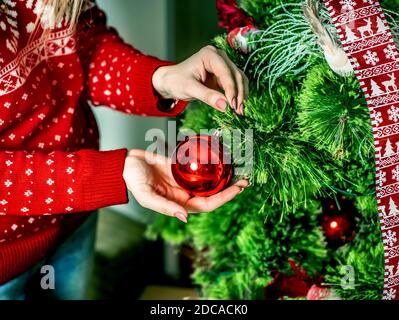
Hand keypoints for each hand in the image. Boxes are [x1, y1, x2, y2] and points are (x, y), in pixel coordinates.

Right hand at [123, 149, 248, 222]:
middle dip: (230, 188)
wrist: (126, 164)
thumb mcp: (147, 196)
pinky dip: (211, 163)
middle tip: (246, 179)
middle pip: (213, 193)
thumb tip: (185, 218)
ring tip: (238, 168)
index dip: (225, 198)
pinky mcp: (182, 167)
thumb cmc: (133, 181)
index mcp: (180, 203)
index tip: (239, 188)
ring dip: (223, 176)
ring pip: (209, 180)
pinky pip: (200, 165)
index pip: (208, 204)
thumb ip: (166, 207)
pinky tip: (221, 157)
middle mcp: (186, 193)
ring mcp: (185, 179)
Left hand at [152, 45, 248, 114]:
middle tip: (239, 110)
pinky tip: (237, 106)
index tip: (233, 105)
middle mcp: (219, 56)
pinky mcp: (223, 75)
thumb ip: (207, 96)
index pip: (226, 72)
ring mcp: (223, 65)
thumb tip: (225, 106)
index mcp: (209, 54)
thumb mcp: (190, 89)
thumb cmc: (176, 81)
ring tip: (240, 111)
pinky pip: (235, 84)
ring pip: (239, 79)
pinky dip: (238, 95)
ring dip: (241, 95)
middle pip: (236, 75)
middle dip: (239, 93)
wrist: (171, 82)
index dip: (231, 89)